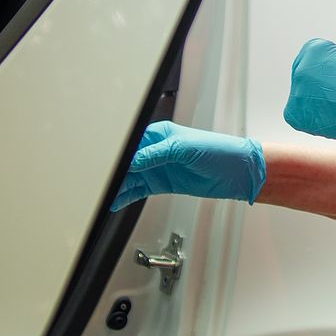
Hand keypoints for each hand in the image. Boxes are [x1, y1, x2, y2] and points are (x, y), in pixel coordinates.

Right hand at [111, 121, 265, 209]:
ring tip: (101, 195)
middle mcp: (156, 150)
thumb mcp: (185, 148)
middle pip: (127, 161)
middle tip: (98, 182)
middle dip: (112, 171)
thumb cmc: (219, 151)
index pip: (131, 142)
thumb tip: (133, 161)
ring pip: (129, 177)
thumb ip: (157, 154)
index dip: (117, 153)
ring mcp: (158, 168)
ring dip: (116, 185)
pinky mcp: (162, 184)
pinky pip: (138, 190)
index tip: (104, 163)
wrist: (237, 173)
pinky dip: (126, 196)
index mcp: (160, 134)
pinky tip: (115, 201)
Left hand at [283, 38, 335, 149]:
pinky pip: (300, 116)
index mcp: (315, 48)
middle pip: (306, 76)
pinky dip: (313, 119)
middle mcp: (301, 67)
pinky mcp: (295, 115)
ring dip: (317, 102)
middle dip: (320, 85)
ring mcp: (296, 92)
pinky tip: (333, 117)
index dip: (330, 69)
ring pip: (303, 98)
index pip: (315, 57)